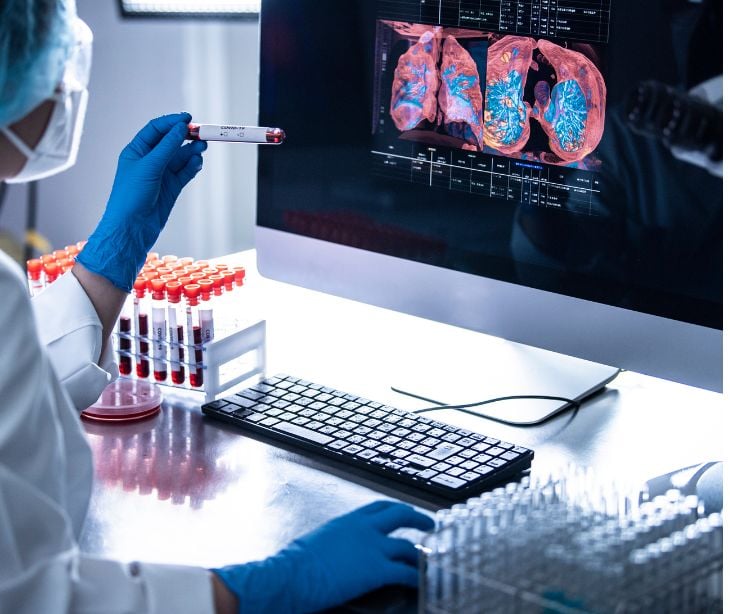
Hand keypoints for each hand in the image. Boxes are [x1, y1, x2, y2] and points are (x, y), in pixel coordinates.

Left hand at [76, 112, 205, 290]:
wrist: (132, 227)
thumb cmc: (131, 196)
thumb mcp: (149, 166)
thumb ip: (167, 146)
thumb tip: (180, 128)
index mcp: (136, 151)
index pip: (156, 130)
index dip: (172, 122)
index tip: (188, 118)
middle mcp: (149, 161)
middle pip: (171, 142)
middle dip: (186, 137)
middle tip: (202, 134)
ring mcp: (161, 175)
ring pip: (180, 158)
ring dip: (192, 152)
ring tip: (203, 148)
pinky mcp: (171, 188)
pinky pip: (185, 172)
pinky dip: (192, 167)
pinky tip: (197, 163)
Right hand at [212, 500, 434, 613]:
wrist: (292, 574)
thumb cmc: (296, 563)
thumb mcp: (319, 540)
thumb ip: (337, 540)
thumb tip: (338, 550)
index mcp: (348, 520)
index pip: (379, 507)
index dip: (395, 509)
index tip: (404, 512)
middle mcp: (363, 528)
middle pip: (399, 515)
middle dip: (418, 519)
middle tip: (429, 525)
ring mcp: (372, 547)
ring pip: (407, 545)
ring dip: (421, 553)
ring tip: (428, 559)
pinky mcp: (377, 570)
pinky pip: (405, 572)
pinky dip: (417, 577)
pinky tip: (421, 582)